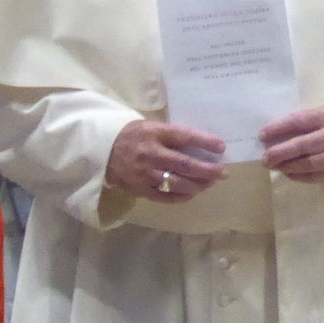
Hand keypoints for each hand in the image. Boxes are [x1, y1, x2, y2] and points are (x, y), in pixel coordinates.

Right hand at [106, 120, 226, 202]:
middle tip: (223, 173)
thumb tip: (202, 145)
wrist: (101, 151)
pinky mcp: (139, 189)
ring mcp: (144, 174)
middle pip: (184, 164)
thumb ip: (173, 136)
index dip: (205, 142)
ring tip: (210, 183)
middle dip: (207, 170)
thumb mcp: (152, 127)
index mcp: (154, 133)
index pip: (184, 136)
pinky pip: (164, 196)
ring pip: (176, 183)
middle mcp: (150, 154)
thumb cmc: (133, 136)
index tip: (221, 147)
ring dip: (197, 185)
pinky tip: (192, 193)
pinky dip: (181, 196)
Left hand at [261, 106, 323, 183]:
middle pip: (303, 146)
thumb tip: (272, 136)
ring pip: (309, 164)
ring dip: (287, 167)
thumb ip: (300, 122)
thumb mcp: (321, 114)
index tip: (261, 135)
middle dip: (280, 153)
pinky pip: (315, 177)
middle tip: (264, 158)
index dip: (279, 128)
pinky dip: (299, 177)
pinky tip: (288, 173)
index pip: (299, 121)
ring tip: (273, 166)